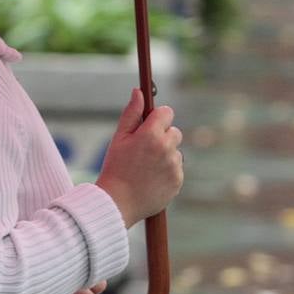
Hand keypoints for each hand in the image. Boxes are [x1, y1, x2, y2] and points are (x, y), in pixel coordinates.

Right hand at [95, 88, 183, 228]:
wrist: (117, 203)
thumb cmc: (115, 167)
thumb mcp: (119, 138)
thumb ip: (131, 113)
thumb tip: (139, 91)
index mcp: (151, 134)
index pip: (167, 112)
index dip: (158, 117)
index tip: (150, 124)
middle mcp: (166, 148)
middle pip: (174, 132)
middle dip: (163, 136)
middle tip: (145, 150)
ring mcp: (174, 165)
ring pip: (176, 151)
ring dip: (166, 154)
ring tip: (146, 167)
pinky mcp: (178, 180)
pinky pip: (177, 168)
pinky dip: (168, 171)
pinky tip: (152, 178)